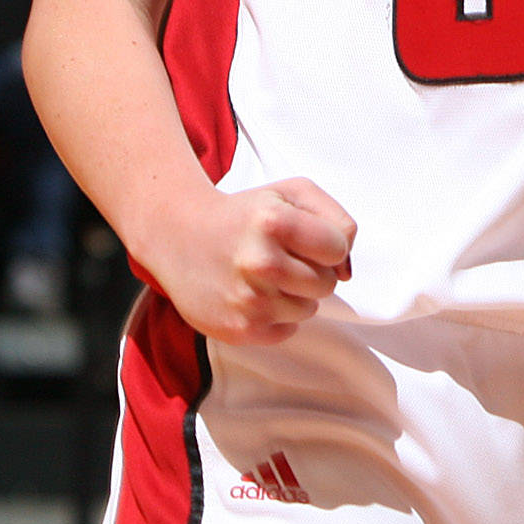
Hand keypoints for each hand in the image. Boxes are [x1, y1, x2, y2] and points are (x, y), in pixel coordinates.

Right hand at [145, 181, 355, 346]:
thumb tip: (346, 270)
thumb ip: (335, 219)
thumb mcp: (290, 193)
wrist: (178, 236)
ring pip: (309, 309)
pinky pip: (287, 330)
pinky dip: (276, 315)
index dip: (326, 244)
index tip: (304, 238)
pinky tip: (250, 293)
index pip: (338, 248)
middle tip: (281, 257)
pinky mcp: (239, 329)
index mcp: (273, 221)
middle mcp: (260, 262)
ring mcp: (248, 300)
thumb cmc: (244, 214)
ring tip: (263, 275)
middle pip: (327, 283)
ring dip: (294, 294)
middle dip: (311, 270)